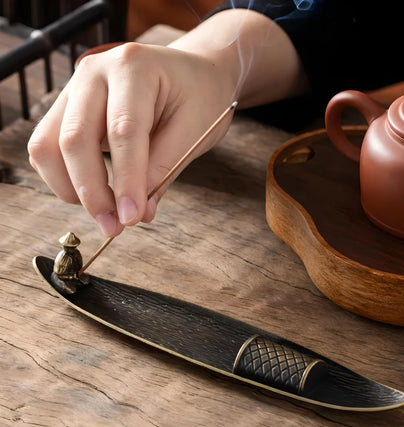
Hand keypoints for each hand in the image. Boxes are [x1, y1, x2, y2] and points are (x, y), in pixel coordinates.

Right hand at [28, 42, 235, 236]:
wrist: (191, 74)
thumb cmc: (199, 97)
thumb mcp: (194, 132)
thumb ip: (162, 171)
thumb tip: (135, 213)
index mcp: (134, 67)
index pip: (123, 131)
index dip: (125, 180)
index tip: (131, 217)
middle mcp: (95, 72)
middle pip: (74, 138)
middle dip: (91, 191)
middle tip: (114, 226)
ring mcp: (76, 89)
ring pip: (48, 145)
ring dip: (71, 188)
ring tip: (104, 212)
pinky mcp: (69, 109)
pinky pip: (47, 147)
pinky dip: (64, 177)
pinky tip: (92, 193)